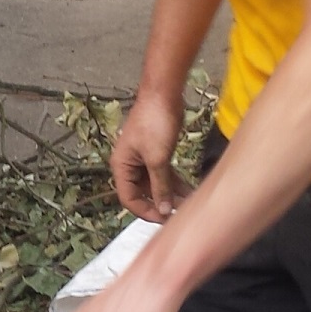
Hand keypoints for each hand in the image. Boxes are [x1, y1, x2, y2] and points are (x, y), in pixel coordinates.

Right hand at [111, 97, 187, 222]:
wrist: (164, 93)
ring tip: (188, 204)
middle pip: (142, 193)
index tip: (164, 218)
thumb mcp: (157, 158)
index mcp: (121, 166)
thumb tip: (163, 209)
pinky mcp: (157, 152)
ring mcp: (144, 158)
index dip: (145, 211)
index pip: (128, 198)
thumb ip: (160, 186)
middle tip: (177, 214)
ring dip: (170, 194)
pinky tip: (189, 191)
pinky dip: (174, 183)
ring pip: (155, 184)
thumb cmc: (154, 123)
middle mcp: (130, 165)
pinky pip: (164, 174)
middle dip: (159, 204)